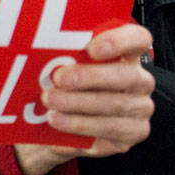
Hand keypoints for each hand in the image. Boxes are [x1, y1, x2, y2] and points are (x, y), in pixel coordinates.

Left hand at [14, 24, 154, 174]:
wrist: (64, 127)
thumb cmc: (66, 87)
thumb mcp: (65, 69)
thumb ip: (64, 58)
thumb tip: (35, 51)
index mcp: (127, 56)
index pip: (138, 39)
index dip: (120, 41)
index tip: (92, 48)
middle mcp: (139, 81)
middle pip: (125, 75)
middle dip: (89, 77)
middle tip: (58, 78)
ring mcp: (139, 110)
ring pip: (115, 105)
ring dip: (78, 103)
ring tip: (49, 101)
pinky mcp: (130, 135)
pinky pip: (108, 131)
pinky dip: (79, 125)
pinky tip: (58, 120)